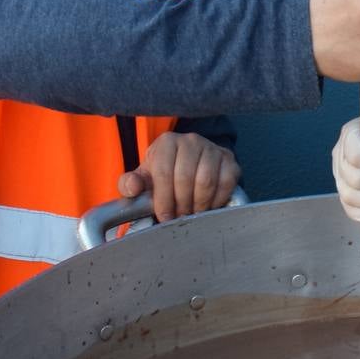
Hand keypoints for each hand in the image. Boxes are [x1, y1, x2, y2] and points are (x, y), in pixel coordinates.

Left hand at [117, 132, 240, 222]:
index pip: (163, 172)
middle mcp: (191, 140)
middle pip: (185, 178)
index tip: (164, 216)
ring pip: (206, 181)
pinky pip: (226, 183)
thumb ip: (129, 184)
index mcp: (166, 142)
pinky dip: (217, 200)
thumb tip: (132, 186)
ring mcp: (213, 149)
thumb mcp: (143, 179)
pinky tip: (208, 207)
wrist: (188, 168)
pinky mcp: (230, 161)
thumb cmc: (163, 176)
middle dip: (181, 204)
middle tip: (179, 217)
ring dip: (198, 204)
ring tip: (192, 213)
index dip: (163, 199)